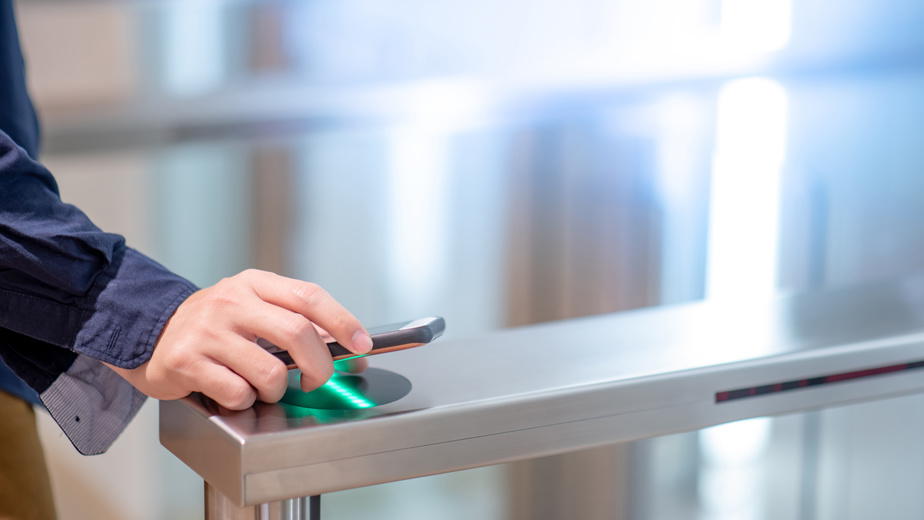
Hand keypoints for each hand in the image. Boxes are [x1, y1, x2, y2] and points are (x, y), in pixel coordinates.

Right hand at [105, 269, 371, 409]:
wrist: (151, 335)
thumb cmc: (217, 327)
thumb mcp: (256, 311)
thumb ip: (300, 325)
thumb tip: (352, 351)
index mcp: (255, 284)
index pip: (309, 296)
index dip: (342, 321)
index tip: (361, 345)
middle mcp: (232, 301)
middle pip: (296, 333)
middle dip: (318, 365)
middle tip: (317, 380)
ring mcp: (207, 331)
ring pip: (269, 371)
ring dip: (276, 390)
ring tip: (262, 386)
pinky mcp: (186, 361)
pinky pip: (237, 393)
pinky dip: (245, 401)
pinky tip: (234, 391)